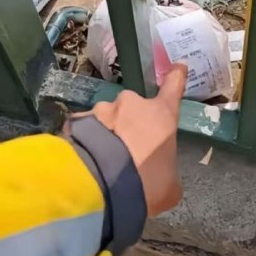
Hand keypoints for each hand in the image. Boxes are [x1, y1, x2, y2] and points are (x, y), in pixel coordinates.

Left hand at [79, 64, 186, 216]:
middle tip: (126, 152)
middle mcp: (132, 104)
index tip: (178, 68)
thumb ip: (166, 173)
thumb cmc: (146, 185)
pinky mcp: (78, 120)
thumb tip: (160, 176)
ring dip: (107, 134)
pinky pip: (86, 129)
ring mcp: (102, 109)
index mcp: (160, 115)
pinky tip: (85, 161)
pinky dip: (86, 141)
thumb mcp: (169, 186)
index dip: (176, 77)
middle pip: (133, 109)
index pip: (173, 87)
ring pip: (107, 118)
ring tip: (102, 161)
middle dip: (130, 125)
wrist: (102, 188)